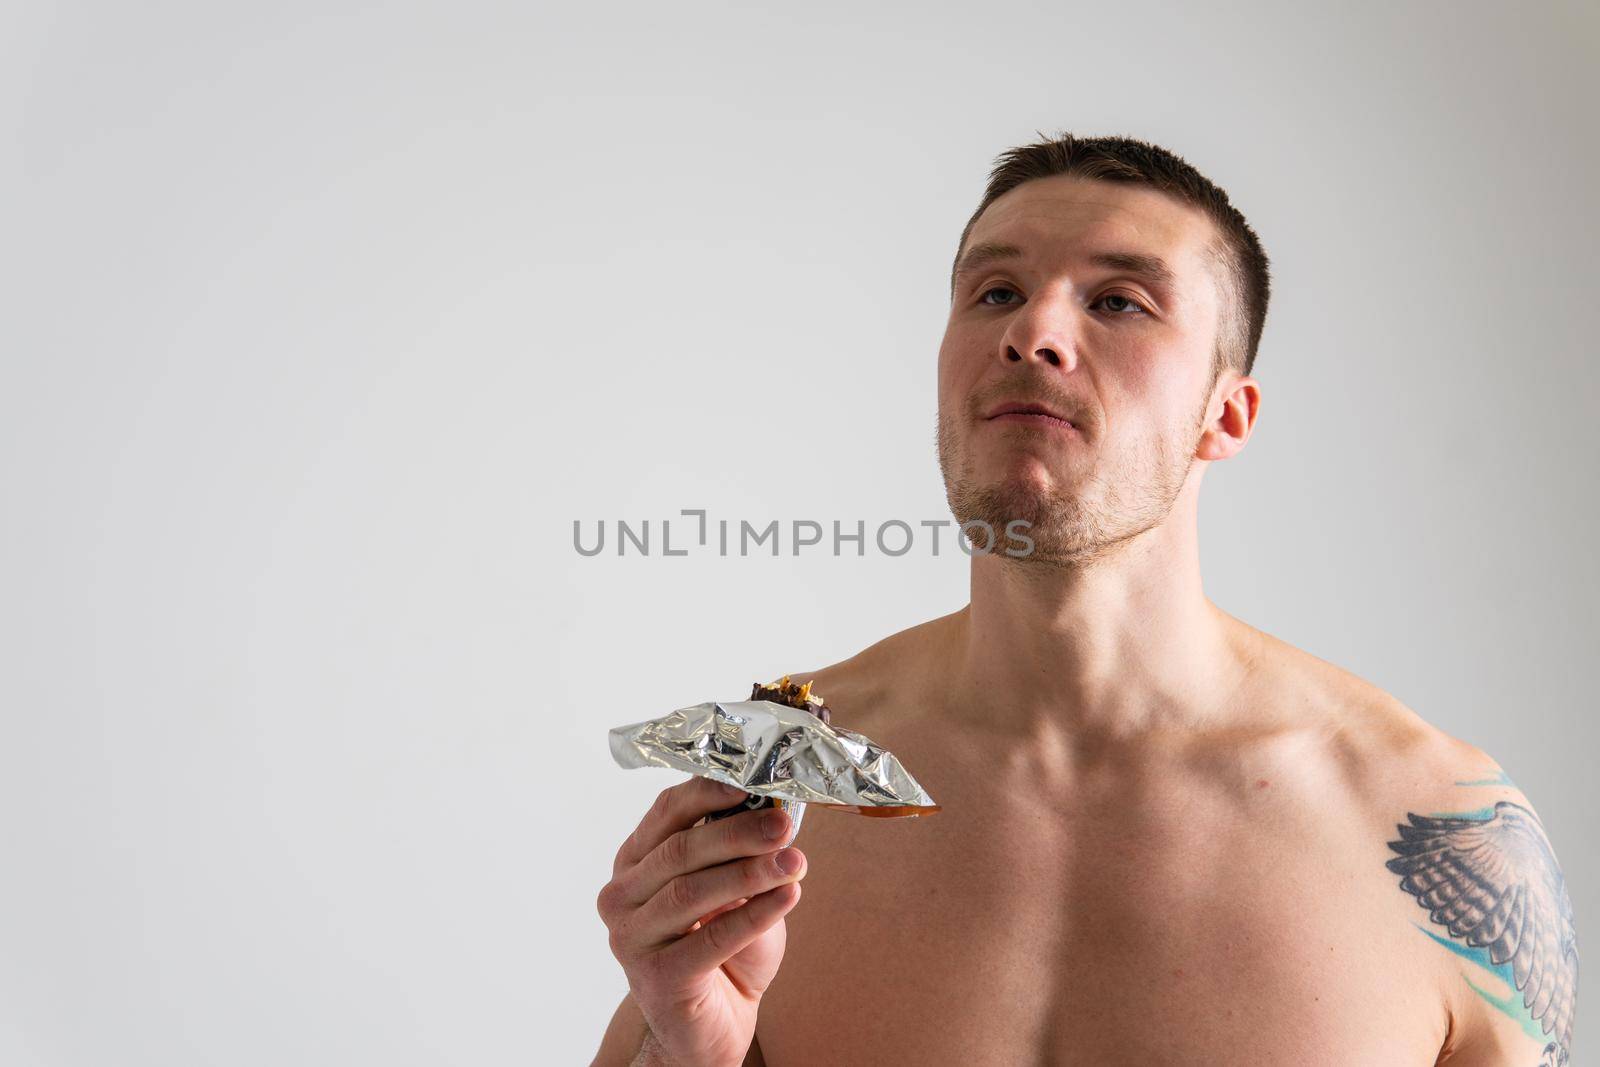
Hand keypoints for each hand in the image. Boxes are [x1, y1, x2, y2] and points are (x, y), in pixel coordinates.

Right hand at [597, 777, 806, 1066]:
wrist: (711, 1027)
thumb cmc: (721, 951)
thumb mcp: (730, 890)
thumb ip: (737, 853)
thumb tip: (775, 809)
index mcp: (634, 863)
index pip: (666, 813)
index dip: (708, 792)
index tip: (752, 782)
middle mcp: (621, 898)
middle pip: (680, 850)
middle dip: (738, 833)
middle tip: (783, 825)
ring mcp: (632, 940)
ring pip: (692, 892)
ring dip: (750, 872)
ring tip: (795, 862)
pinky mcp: (657, 979)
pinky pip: (712, 939)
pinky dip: (755, 914)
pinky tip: (788, 897)